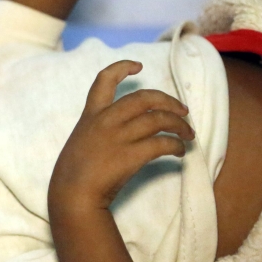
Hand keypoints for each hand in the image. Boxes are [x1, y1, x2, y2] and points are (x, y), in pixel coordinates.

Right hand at [49, 60, 193, 213]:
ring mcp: (119, 136)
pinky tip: (180, 152)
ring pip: (158, 119)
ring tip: (188, 134)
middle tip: (183, 111)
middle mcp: (106, 120)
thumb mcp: (80, 141)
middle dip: (168, 101)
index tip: (139, 66)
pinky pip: (162, 143)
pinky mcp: (132, 154)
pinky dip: (176, 146)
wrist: (72, 195)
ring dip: (179, 125)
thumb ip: (98, 131)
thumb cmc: (72, 174)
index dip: (122, 68)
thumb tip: (123, 133)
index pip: (105, 80)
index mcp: (91, 114)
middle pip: (144, 97)